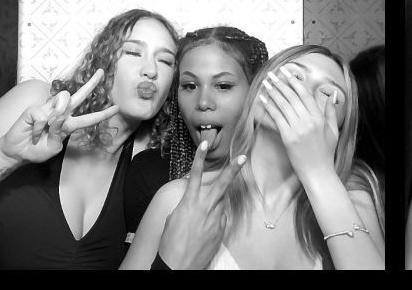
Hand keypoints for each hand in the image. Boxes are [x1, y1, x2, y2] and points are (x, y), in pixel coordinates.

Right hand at [0, 68, 120, 163]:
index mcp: (68, 124)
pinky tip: (33, 133)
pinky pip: (43, 115)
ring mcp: (48, 109)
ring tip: (46, 129)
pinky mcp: (34, 109)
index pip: (89, 118)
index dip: (103, 114)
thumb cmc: (36, 150)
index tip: (117, 107)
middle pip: (79, 95)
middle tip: (102, 72)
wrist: (16, 152)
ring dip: (57, 116)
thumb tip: (59, 117)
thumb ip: (59, 136)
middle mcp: (61, 113)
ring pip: (63, 100)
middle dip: (91, 83)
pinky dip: (38, 128)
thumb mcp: (52, 149)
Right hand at [157, 141, 245, 269]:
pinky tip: (204, 232)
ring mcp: (215, 219)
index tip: (205, 143)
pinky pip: (220, 219)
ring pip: (222, 202)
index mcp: (189, 203)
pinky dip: (215, 221)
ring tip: (204, 216)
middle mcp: (205, 208)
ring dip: (217, 203)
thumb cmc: (169, 244)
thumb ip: (186, 208)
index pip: (196, 175)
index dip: (200, 158)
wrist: (177, 267)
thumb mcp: (173, 220)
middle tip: (242, 157)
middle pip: (222, 184)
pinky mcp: (220, 231)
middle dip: (233, 169)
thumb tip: (195, 207)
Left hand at [259, 65, 339, 184]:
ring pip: (283, 106)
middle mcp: (309, 121)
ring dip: (273, 92)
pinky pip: (277, 119)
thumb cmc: (326, 153)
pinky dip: (269, 108)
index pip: (306, 95)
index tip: (287, 74)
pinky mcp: (288, 138)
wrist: (318, 173)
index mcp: (319, 118)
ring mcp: (298, 129)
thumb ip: (331, 112)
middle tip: (272, 75)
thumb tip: (333, 95)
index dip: (295, 83)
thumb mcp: (334, 131)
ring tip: (266, 83)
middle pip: (292, 97)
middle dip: (281, 84)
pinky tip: (263, 100)